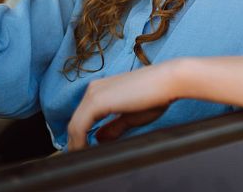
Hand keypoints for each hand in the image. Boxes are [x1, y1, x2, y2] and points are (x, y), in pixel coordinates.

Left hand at [66, 60, 184, 150]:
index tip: (85, 151)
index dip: (81, 137)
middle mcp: (93, 89)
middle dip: (76, 143)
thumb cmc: (155, 96)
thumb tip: (99, 138)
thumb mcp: (130, 116)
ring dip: (76, 144)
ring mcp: (93, 94)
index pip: (82, 117)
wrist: (168, 81)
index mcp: (101, 90)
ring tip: (84, 159)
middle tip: (81, 159)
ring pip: (74, 125)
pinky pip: (79, 127)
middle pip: (75, 121)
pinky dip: (79, 142)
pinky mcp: (97, 101)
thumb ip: (114, 127)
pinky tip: (86, 151)